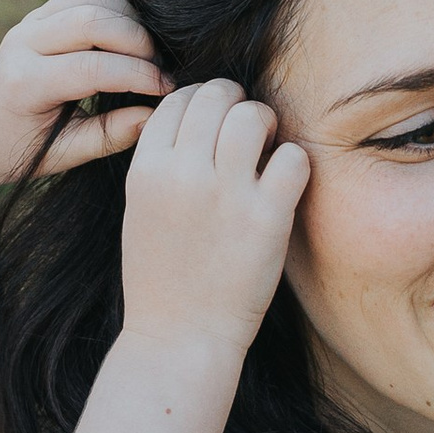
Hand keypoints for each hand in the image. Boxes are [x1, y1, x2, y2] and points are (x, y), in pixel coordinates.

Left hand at [0, 0, 165, 180]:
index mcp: (23, 83)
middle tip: (159, 69)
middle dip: (138, 41)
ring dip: (129, 15)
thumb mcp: (62, 156)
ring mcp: (31, 19)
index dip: (137, 76)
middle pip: (91, 20)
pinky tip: (128, 32)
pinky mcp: (43, 9)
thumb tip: (153, 115)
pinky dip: (116, 0)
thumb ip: (107, 137)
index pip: (90, 68)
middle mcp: (23, 42)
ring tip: (144, 52)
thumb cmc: (22, 148)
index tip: (167, 91)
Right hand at [118, 79, 308, 361]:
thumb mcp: (139, 210)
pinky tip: (285, 182)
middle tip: (246, 125)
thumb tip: (196, 118)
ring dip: (265, 122)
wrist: (180, 337)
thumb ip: (161, 163)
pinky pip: (293, 158)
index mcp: (146, 170)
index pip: (177, 100)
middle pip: (215, 96)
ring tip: (267, 146)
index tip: (213, 117)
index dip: (200, 99)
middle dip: (235, 101)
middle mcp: (183, 174)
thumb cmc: (162, 277)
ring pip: (253, 115)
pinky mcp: (267, 218)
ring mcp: (226, 194)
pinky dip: (294, 161)